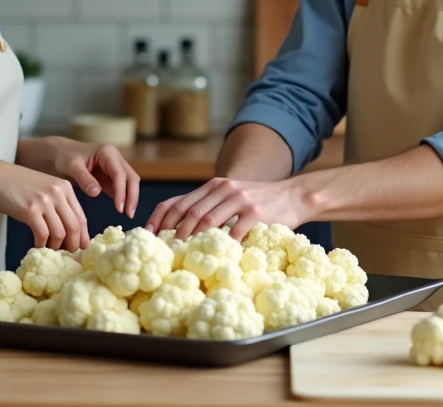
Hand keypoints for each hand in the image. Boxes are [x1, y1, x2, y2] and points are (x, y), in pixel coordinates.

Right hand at [0, 160, 90, 251]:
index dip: (83, 234)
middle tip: (69, 253)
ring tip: (51, 250)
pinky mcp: (30, 211)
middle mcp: (58, 193)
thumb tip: (68, 228)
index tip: (82, 246)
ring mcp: (44, 202)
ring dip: (57, 246)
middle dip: (74, 244)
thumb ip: (58, 202)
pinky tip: (38, 246)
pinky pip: (43, 234)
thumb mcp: (44, 187)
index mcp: (65, 187)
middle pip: (74, 226)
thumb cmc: (17, 183)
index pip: (81, 215)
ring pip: (60, 233)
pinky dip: (42, 244)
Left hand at [23, 136, 139, 219]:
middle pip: (131, 177)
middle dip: (132, 195)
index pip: (120, 173)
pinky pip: (122, 188)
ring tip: (128, 215)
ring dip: (131, 198)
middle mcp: (115, 158)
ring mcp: (115, 167)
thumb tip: (96, 193)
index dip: (121, 191)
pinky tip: (123, 210)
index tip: (119, 208)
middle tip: (129, 214)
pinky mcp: (112, 177)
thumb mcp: (72, 166)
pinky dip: (124, 198)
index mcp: (107, 152)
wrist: (62, 154)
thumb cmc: (66, 157)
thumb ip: (84, 178)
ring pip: (130, 182)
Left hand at [144, 177, 310, 241]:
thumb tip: (181, 231)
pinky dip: (224, 245)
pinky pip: (235, 231)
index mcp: (214, 185)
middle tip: (164, 251)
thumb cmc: (259, 201)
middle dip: (174, 233)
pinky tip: (217, 257)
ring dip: (193, 239)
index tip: (149, 235)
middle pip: (191, 212)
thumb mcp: (231, 195)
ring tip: (183, 254)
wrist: (293, 195)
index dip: (161, 218)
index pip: (179, 201)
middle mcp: (224, 188)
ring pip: (209, 220)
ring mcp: (240, 199)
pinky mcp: (256, 212)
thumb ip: (210, 206)